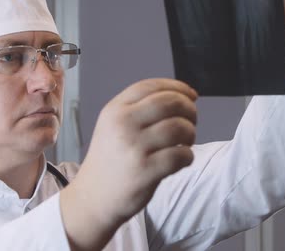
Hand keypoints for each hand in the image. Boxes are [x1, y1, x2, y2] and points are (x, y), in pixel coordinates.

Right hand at [61, 79, 197, 249]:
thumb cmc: (111, 159)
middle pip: (170, 103)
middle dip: (189, 109)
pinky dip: (188, 156)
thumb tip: (183, 95)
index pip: (152, 86)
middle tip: (192, 120)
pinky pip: (181, 155)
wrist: (92, 197)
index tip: (192, 96)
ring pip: (179, 127)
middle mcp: (123, 124)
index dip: (177, 87)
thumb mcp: (114, 124)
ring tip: (186, 142)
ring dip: (191, 133)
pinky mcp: (145, 171)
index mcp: (115, 109)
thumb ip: (141, 107)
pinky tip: (181, 159)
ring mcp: (134, 148)